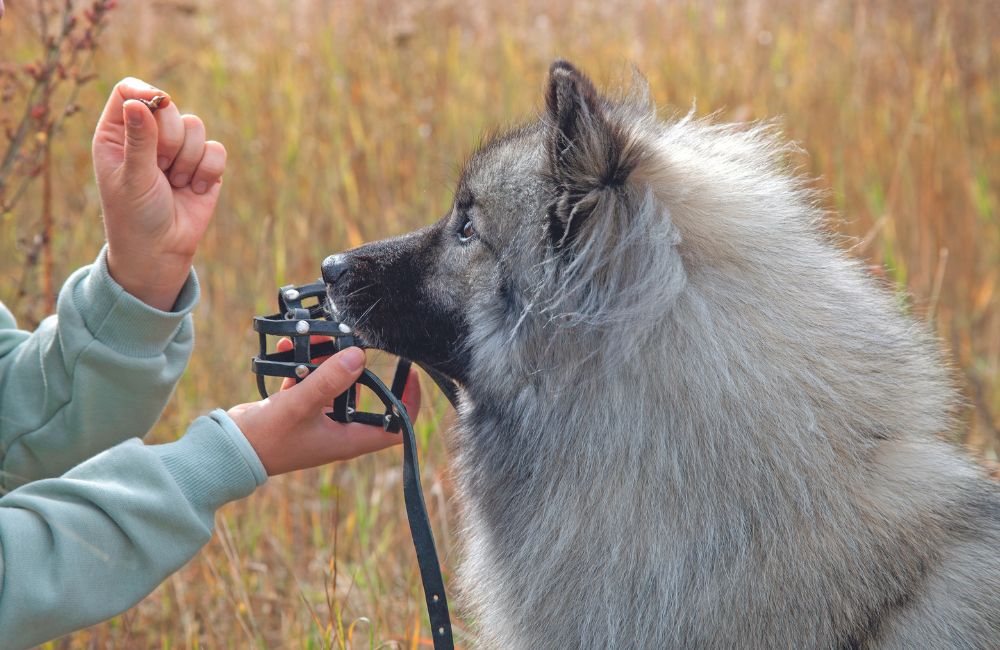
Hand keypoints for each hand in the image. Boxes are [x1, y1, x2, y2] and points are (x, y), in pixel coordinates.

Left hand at [92, 77, 226, 310]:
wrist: (161, 251)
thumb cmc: (135, 215)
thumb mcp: (132, 177)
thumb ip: (139, 139)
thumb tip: (139, 102)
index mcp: (117, 133)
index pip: (129, 91)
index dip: (146, 92)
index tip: (159, 103)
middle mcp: (148, 136)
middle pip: (168, 107)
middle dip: (170, 139)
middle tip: (160, 167)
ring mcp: (177, 150)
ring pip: (195, 127)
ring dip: (188, 160)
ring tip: (175, 184)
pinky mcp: (204, 166)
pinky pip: (216, 150)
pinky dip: (208, 171)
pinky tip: (194, 190)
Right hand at [227, 346, 421, 475]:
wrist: (224, 452)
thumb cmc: (264, 440)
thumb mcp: (299, 406)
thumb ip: (328, 381)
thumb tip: (359, 356)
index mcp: (348, 439)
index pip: (396, 427)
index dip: (408, 402)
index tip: (408, 373)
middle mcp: (338, 430)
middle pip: (363, 394)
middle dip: (357, 365)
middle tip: (353, 340)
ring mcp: (318, 419)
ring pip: (334, 382)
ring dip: (324, 358)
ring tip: (313, 336)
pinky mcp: (298, 408)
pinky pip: (309, 380)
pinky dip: (301, 364)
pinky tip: (286, 347)